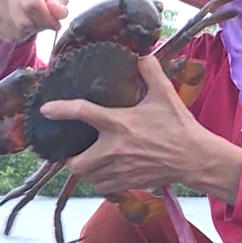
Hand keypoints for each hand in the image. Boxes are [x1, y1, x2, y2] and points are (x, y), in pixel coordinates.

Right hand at [0, 0, 69, 43]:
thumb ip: (60, 1)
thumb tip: (58, 11)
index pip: (33, 4)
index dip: (46, 19)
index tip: (55, 23)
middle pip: (23, 21)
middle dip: (37, 26)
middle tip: (43, 22)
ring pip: (14, 29)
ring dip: (28, 30)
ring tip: (33, 20)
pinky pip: (5, 32)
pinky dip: (17, 34)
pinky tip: (22, 24)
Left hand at [38, 55, 241, 203]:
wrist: (195, 158)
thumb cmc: (179, 126)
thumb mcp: (165, 93)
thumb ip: (151, 71)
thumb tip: (141, 55)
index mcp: (119, 123)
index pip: (81, 112)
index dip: (59, 110)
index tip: (46, 109)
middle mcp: (114, 149)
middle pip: (75, 163)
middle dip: (69, 158)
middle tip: (72, 149)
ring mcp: (120, 169)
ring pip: (87, 177)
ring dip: (84, 170)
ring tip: (87, 160)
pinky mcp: (128, 183)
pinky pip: (102, 187)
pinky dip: (99, 181)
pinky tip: (103, 172)